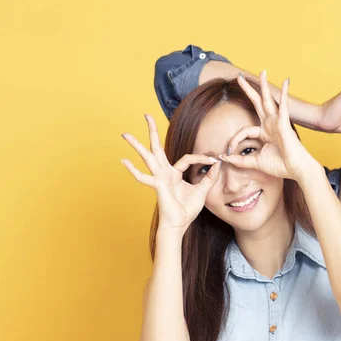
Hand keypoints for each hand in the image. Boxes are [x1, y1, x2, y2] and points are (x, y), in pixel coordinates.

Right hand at [120, 114, 220, 230]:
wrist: (179, 225)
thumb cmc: (187, 210)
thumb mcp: (202, 191)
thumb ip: (209, 177)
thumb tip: (217, 164)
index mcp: (175, 173)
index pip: (188, 158)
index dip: (201, 157)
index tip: (214, 159)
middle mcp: (164, 173)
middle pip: (158, 148)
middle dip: (152, 131)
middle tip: (146, 115)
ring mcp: (159, 178)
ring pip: (147, 157)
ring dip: (136, 145)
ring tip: (125, 134)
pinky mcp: (157, 185)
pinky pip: (143, 177)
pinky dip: (133, 170)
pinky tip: (123, 161)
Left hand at [221, 72, 320, 181]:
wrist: (297, 170)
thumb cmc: (280, 166)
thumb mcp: (254, 162)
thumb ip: (240, 160)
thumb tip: (224, 157)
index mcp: (264, 133)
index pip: (244, 131)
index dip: (233, 141)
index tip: (227, 152)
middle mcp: (271, 125)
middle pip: (257, 104)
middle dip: (248, 90)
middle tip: (239, 77)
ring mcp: (278, 123)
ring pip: (268, 100)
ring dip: (264, 86)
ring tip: (262, 72)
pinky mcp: (285, 124)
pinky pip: (284, 106)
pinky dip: (284, 94)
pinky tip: (286, 82)